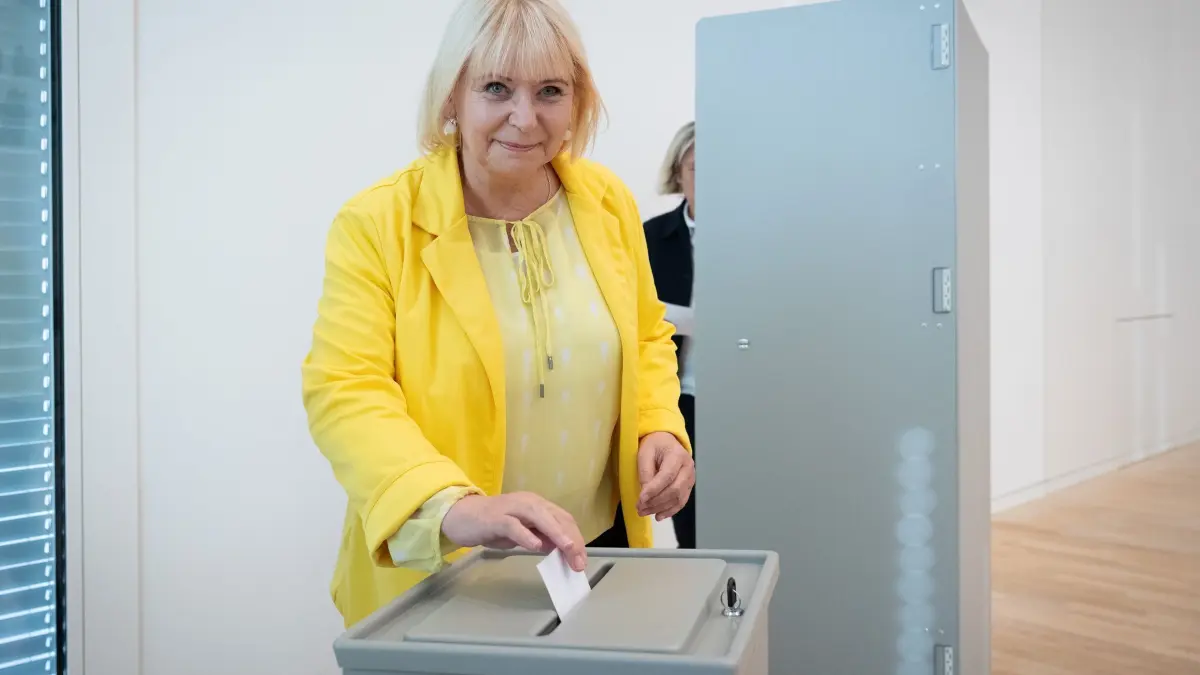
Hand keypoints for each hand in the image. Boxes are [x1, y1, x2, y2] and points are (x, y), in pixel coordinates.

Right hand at [441, 492, 587, 570]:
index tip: (581, 558)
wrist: (461, 516)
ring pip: (539, 516)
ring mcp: (511, 508)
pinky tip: (536, 547)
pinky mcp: (495, 518)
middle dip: (571, 539)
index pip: (563, 519)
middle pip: (556, 518)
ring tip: (568, 548)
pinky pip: (513, 525)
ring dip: (556, 533)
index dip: (575, 538)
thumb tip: (559, 548)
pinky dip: (526, 535)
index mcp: (537, 505)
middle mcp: (528, 502)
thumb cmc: (492, 525)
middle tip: (579, 562)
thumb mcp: (521, 533)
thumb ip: (540, 537)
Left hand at [636, 431, 694, 520]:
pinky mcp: (688, 486)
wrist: (666, 441)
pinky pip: (681, 501)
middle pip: (674, 490)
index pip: (666, 476)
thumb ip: (645, 471)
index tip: (640, 500)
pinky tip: (658, 516)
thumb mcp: (645, 452)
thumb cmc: (654, 445)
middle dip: (656, 502)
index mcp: (677, 455)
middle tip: (640, 509)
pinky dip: (670, 511)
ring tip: (645, 512)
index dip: (653, 490)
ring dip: (661, 508)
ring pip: (678, 498)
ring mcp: (690, 478)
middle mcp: (688, 467)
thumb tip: (645, 493)